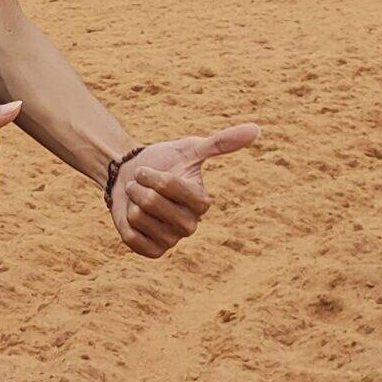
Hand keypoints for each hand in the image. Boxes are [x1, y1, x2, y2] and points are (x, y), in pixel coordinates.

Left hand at [111, 124, 260, 258]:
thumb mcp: (190, 148)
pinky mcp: (153, 252)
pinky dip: (125, 223)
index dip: (152, 175)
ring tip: (138, 199)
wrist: (129, 178)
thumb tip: (257, 130)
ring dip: (131, 202)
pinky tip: (134, 218)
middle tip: (141, 185)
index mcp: (201, 202)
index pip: (169, 186)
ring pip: (138, 216)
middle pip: (151, 202)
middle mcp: (190, 225)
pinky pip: (131, 237)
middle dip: (138, 187)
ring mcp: (172, 241)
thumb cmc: (163, 162)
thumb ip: (222, 143)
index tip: (149, 171)